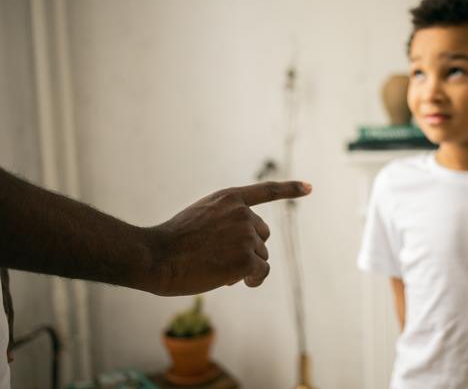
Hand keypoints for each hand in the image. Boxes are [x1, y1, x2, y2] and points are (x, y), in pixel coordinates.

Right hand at [148, 181, 311, 295]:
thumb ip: (225, 221)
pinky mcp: (246, 258)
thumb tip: (251, 252)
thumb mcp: (200, 217)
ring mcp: (245, 235)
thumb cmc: (171, 242)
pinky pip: (261, 272)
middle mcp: (241, 213)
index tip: (310, 187)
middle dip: (248, 249)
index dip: (290, 189)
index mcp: (228, 198)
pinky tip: (235, 282)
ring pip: (261, 256)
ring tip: (216, 268)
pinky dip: (253, 280)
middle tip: (219, 258)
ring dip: (245, 266)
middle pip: (262, 235)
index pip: (266, 191)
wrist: (156, 256)